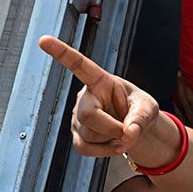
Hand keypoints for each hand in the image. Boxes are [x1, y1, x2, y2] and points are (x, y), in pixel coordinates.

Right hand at [39, 36, 159, 157]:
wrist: (136, 129)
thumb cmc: (140, 110)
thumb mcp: (149, 109)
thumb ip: (141, 118)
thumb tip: (128, 134)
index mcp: (101, 81)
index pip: (80, 65)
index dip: (62, 53)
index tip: (44, 39)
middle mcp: (85, 97)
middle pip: (88, 116)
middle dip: (112, 128)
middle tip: (129, 132)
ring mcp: (78, 118)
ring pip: (89, 135)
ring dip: (112, 140)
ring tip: (124, 134)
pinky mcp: (78, 136)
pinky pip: (85, 149)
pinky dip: (105, 152)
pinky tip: (116, 146)